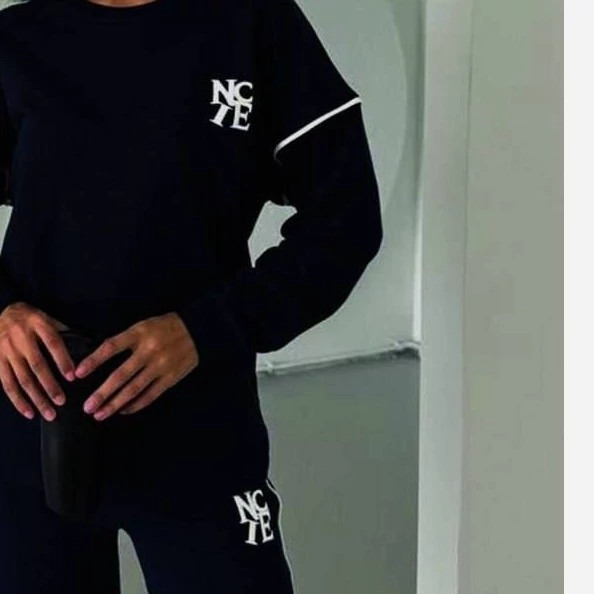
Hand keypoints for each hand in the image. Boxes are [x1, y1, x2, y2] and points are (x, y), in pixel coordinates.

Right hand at [0, 301, 76, 420]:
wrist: (3, 312)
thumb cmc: (32, 318)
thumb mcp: (48, 318)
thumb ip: (63, 333)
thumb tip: (86, 350)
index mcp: (38, 324)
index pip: (52, 343)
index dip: (62, 360)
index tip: (72, 377)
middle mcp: (21, 337)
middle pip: (37, 365)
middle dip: (49, 386)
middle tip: (61, 402)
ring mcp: (6, 350)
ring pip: (22, 378)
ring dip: (36, 398)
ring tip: (49, 413)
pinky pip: (7, 383)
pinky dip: (17, 400)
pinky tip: (29, 412)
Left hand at [74, 312, 198, 420]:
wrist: (197, 330)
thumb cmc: (165, 327)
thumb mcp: (143, 326)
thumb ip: (126, 340)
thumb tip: (100, 359)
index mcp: (139, 334)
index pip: (111, 347)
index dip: (94, 361)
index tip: (77, 374)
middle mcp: (149, 351)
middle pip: (121, 375)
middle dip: (102, 393)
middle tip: (87, 407)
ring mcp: (161, 366)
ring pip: (134, 389)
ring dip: (115, 404)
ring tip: (100, 414)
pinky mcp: (171, 377)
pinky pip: (151, 394)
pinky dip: (136, 404)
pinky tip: (123, 410)